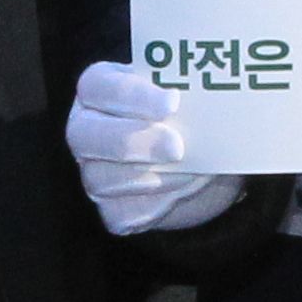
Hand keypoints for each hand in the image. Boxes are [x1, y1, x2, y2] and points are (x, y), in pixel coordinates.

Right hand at [65, 58, 242, 235]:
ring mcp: (92, 171)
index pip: (99, 87)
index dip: (132, 95)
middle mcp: (85, 129)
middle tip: (177, 146)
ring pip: (101, 179)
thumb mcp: (191, 95)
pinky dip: (156, 206)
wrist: (204, 162)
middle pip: (85, 135)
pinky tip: (181, 192)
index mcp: (98, 89)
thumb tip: (217, 91)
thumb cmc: (190, 113)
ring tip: (192, 171)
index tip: (172, 102)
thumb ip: (194, 91)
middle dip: (134, 141)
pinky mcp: (110, 208)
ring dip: (151, 177)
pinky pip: (122, 214)